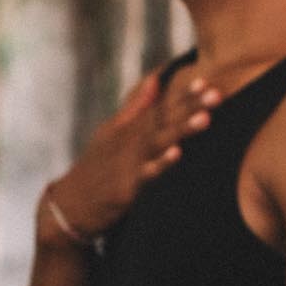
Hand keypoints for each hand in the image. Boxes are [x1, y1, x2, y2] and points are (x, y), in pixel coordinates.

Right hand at [50, 68, 219, 237]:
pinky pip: (147, 174)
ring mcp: (128, 162)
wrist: (69, 206)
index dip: (184, 95)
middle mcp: (131, 140)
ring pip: (159, 142)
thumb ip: (136, 106)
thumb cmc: (96, 166)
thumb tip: (157, 78)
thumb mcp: (111, 131)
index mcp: (130, 128)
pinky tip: (177, 153)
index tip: (206, 81)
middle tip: (216, 93)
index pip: (161, 107)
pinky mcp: (126, 186)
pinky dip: (160, 163)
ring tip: (205, 118)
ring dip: (182, 130)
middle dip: (191, 106)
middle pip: (165, 120)